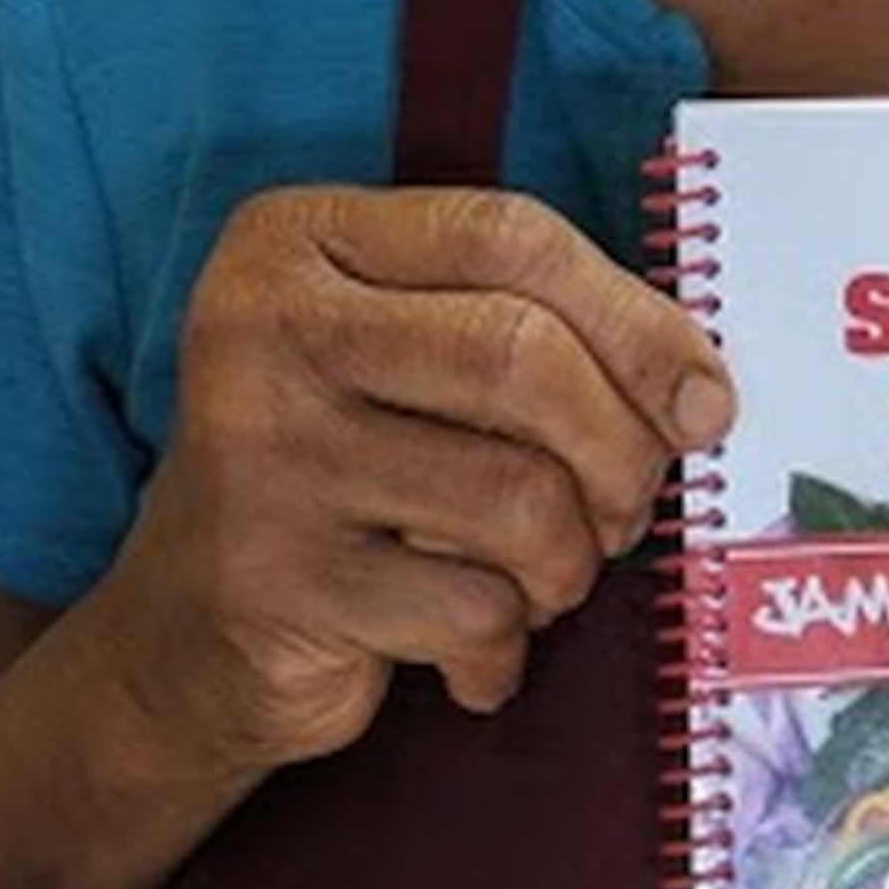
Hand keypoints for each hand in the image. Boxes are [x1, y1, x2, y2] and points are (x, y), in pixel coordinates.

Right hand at [92, 182, 731, 771]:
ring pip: (516, 496)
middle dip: (618, 451)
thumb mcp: (404, 361)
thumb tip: (700, 391)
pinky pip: (471, 607)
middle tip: (627, 509)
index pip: (508, 238)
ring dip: (567, 562)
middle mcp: (262, 328)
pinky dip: (502, 645)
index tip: (704, 400)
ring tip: (540, 580)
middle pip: (522, 359)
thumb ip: (523, 329)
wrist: (183, 633)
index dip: (636, 321)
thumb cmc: (344, 478)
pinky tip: (472, 651)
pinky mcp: (273, 578)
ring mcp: (258, 453)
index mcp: (301, 240)